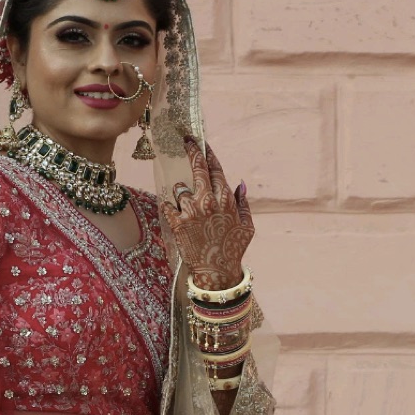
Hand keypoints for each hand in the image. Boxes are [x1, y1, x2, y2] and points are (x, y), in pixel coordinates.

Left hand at [158, 135, 253, 291]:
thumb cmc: (233, 250)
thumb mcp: (247, 226)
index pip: (215, 169)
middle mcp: (208, 201)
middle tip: (186, 141)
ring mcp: (191, 211)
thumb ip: (243, 203)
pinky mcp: (177, 223)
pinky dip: (169, 207)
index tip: (200, 141)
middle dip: (192, 152)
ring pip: (180, 188)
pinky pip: (168, 206)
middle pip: (198, 169)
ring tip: (186, 204)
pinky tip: (172, 211)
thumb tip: (239, 184)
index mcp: (225, 199)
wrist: (216, 273)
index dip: (207, 153)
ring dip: (182, 192)